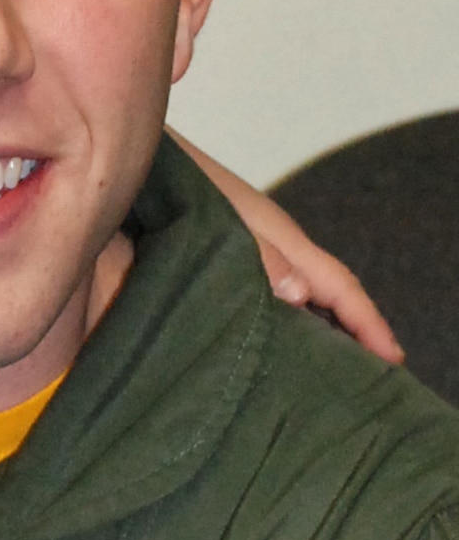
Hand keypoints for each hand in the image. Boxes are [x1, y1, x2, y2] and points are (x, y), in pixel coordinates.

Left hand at [168, 130, 402, 363]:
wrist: (146, 163)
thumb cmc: (184, 189)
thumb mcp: (224, 224)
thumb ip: (261, 258)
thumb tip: (301, 296)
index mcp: (284, 240)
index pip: (339, 287)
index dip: (368, 323)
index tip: (393, 358)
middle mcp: (278, 248)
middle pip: (330, 294)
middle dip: (355, 332)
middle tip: (374, 376)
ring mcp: (256, 252)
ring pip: (304, 296)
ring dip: (322, 329)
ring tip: (333, 369)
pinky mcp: (228, 257)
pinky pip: (273, 294)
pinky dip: (288, 319)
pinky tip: (278, 341)